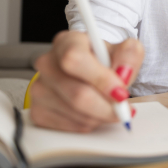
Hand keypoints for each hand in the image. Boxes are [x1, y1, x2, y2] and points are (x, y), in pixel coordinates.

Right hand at [30, 31, 144, 131]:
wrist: (87, 71)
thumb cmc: (103, 60)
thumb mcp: (122, 50)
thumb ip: (129, 56)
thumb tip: (124, 73)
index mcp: (67, 42)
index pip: (74, 59)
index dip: (100, 79)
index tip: (121, 93)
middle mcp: (48, 63)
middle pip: (77, 94)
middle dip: (106, 106)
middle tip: (123, 109)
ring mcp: (39, 87)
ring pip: (76, 113)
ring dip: (99, 116)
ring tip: (107, 106)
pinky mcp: (38, 110)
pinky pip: (68, 126)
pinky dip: (88, 123)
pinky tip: (93, 112)